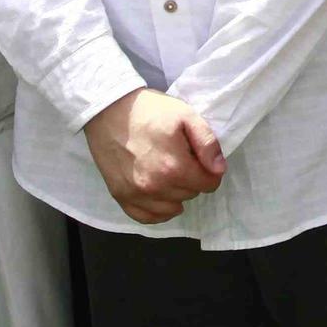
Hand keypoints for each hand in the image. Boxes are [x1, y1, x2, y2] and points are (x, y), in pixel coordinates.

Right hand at [83, 88, 226, 225]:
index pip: (209, 184)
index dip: (209, 171)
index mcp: (174, 168)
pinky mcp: (120, 196)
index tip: (199, 158)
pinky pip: (147, 217)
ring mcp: (135, 194)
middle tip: (179, 158)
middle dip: (191, 179)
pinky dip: (157, 209)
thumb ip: (207, 143)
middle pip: (190, 195)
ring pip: (171, 208)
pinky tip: (158, 194)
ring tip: (167, 172)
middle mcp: (155, 187)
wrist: (108, 109)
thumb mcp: (186, 115)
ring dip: (175, 193)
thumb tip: (219, 169)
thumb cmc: (150, 110)